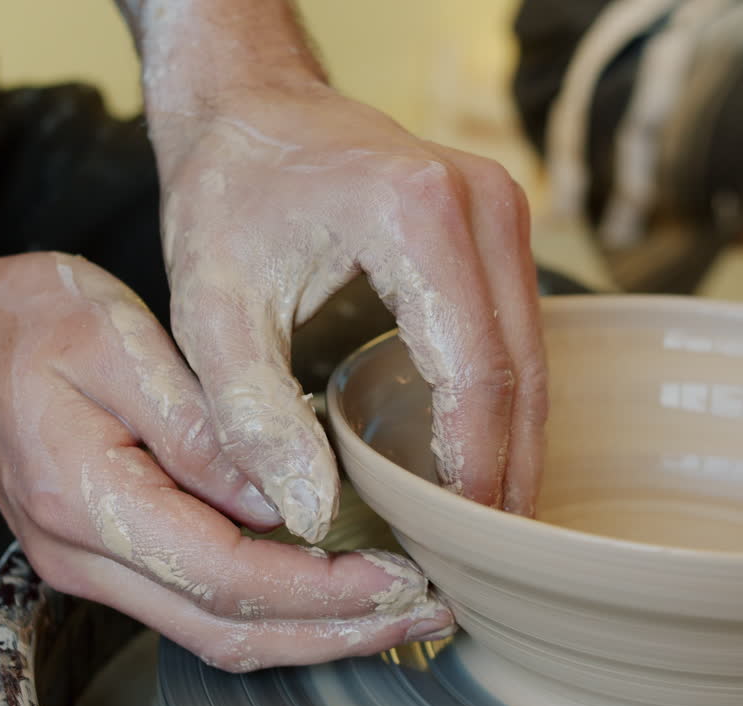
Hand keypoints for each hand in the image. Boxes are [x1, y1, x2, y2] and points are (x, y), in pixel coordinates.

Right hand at [0, 252, 454, 669]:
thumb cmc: (26, 322)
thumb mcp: (119, 342)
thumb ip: (200, 427)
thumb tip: (283, 498)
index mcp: (86, 499)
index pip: (224, 576)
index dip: (321, 588)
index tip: (401, 575)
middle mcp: (85, 556)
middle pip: (227, 632)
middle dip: (337, 632)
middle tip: (427, 613)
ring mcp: (90, 567)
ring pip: (216, 633)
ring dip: (313, 631)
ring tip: (399, 612)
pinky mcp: (107, 556)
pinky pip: (199, 606)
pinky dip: (273, 609)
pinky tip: (329, 590)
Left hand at [152, 86, 547, 540]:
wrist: (249, 108)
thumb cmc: (226, 197)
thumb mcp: (210, 310)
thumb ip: (250, 414)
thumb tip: (312, 513)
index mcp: (418, 215)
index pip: (476, 373)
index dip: (475, 468)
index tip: (456, 541)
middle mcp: (482, 202)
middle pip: (523, 370)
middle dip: (506, 470)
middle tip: (483, 558)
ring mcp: (500, 207)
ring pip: (532, 355)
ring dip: (512, 441)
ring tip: (481, 523)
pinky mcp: (496, 222)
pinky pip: (517, 329)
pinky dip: (502, 398)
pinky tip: (474, 454)